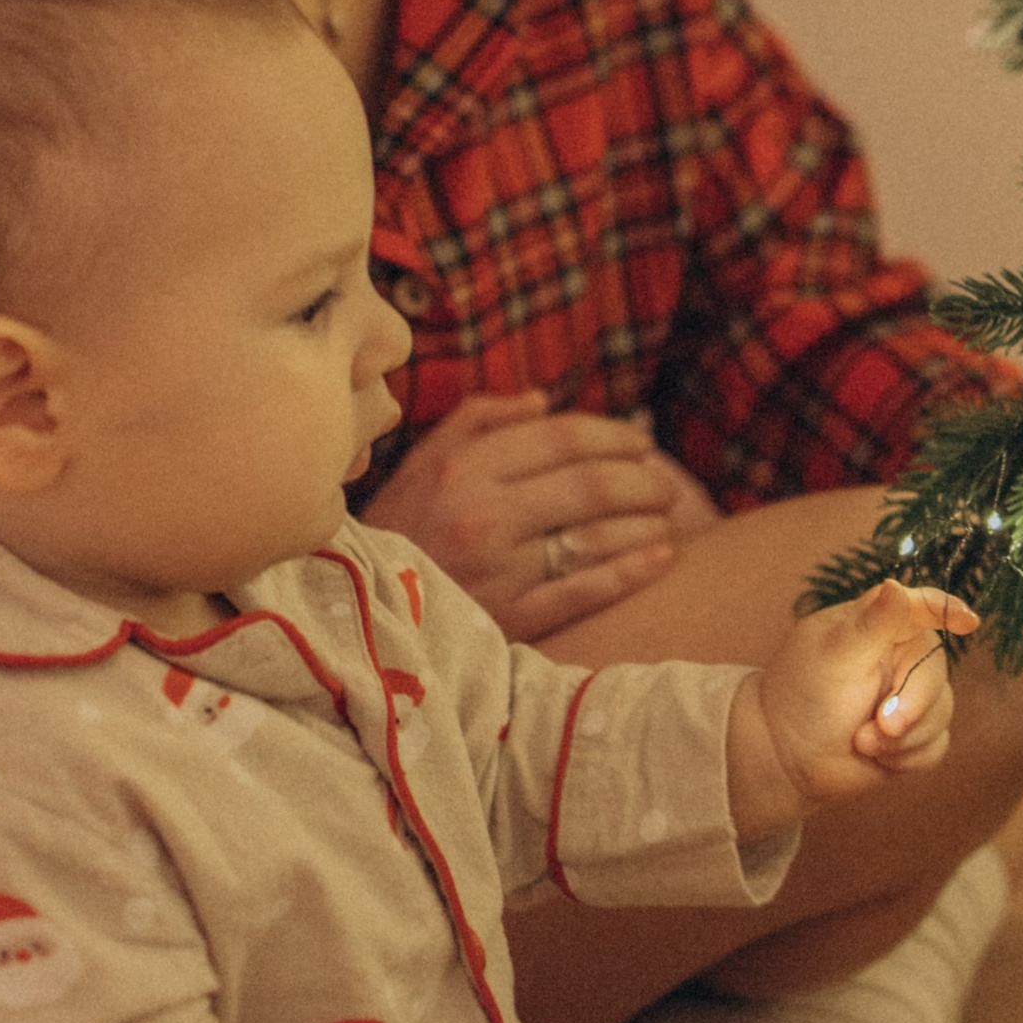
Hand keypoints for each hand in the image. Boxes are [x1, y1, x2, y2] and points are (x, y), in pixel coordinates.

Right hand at [371, 391, 686, 640]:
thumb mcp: (424, 459)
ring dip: (645, 523)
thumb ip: (481, 419)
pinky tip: (661, 557)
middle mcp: (483, 516)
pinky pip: (586, 591)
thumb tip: (544, 402)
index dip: (613, 436)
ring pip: (595, 537)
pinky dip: (632, 570)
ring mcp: (499, 572)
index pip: (562, 439)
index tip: (641, 441)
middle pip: (590, 486)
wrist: (356, 611)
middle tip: (665, 483)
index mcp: (463, 468)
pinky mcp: (509, 620)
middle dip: (641, 481)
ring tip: (667, 517)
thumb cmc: (401, 524)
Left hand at [726, 580, 978, 842]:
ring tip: (862, 742)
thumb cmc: (802, 697)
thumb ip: (873, 624)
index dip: (947, 611)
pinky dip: (908, 758)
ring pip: (942, 713)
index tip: (968, 622)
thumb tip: (897, 586)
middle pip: (937, 671)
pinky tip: (877, 758)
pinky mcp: (913, 736)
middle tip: (880, 723)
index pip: (921, 607)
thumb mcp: (835, 656)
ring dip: (904, 738)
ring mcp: (908, 697)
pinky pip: (937, 745)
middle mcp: (899, 657)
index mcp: (878, 625)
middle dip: (912, 704)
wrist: (784, 759)